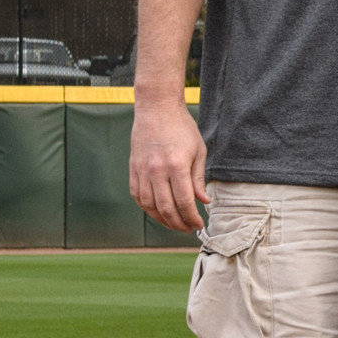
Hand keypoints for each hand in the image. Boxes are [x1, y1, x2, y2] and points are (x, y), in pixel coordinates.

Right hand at [129, 98, 207, 231]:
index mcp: (177, 166)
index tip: (198, 225)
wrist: (157, 109)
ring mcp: (142, 170)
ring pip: (149, 206)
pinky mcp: (133, 169)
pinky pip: (137, 196)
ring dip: (162, 220)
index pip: (184, 202)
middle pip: (166, 208)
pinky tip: (157, 212)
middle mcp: (157, 171)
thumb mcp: (198, 151)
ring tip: (174, 224)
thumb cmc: (182, 128)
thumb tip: (203, 202)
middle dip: (178, 224)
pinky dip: (147, 209)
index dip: (192, 218)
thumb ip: (198, 179)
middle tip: (188, 229)